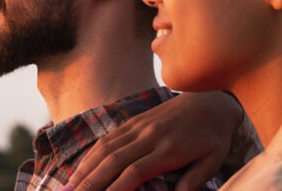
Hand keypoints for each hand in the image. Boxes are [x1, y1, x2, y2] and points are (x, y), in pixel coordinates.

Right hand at [64, 91, 243, 190]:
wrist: (211, 100)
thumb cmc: (213, 137)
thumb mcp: (213, 160)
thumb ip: (195, 179)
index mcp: (169, 148)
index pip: (135, 171)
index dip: (116, 188)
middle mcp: (149, 136)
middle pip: (113, 160)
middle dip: (90, 182)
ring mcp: (138, 126)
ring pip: (104, 148)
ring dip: (84, 169)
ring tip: (68, 187)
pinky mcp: (132, 121)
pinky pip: (107, 138)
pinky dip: (90, 155)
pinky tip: (80, 169)